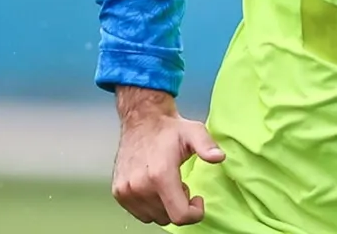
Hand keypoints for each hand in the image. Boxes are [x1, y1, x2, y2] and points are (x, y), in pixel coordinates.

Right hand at [111, 89, 225, 226]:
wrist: (141, 119)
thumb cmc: (169, 128)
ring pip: (153, 217)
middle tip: (181, 184)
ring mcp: (126, 191)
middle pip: (167, 218)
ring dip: (165, 206)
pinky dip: (150, 206)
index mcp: (160, 174)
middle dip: (179, 206)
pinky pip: (139, 213)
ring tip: (168, 184)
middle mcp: (139, 186)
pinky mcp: (118, 192)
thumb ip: (207, 146)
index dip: (194, 213)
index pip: (179, 215)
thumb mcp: (195, 132)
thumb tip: (218, 157)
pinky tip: (155, 187)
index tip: (197, 199)